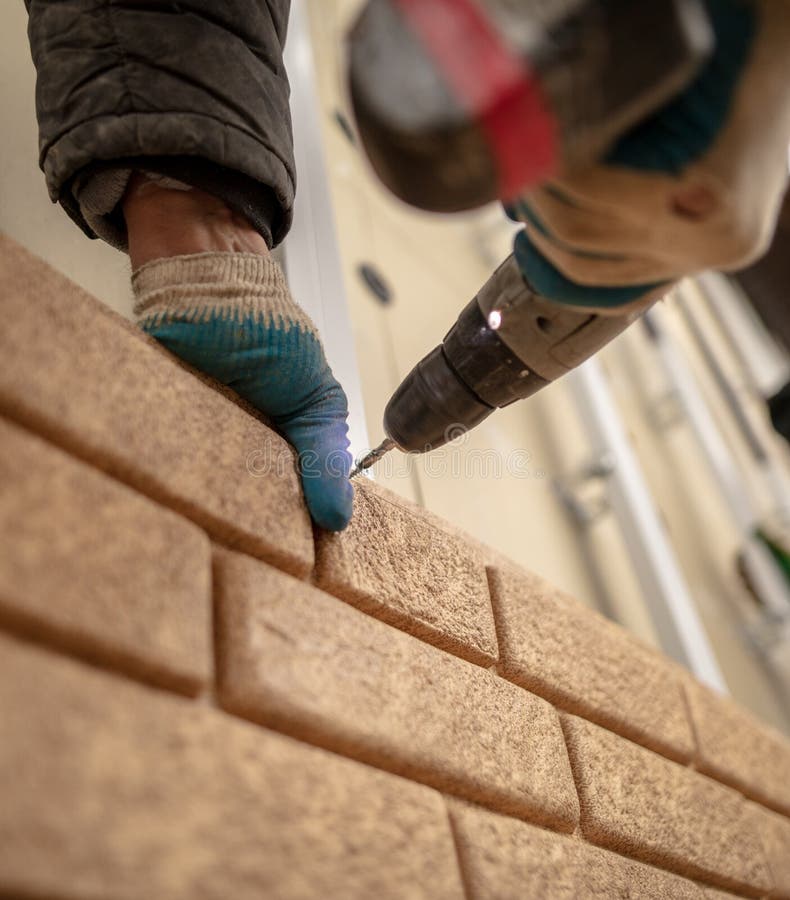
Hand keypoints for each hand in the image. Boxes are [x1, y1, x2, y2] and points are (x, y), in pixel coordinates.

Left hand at [124, 177, 353, 531]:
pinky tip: (175, 501)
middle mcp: (237, 453)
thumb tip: (339, 519)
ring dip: (210, 509)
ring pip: (203, 495)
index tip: (299, 565)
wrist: (209, 278)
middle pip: (245, 509)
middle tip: (257, 553)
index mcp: (281, 449)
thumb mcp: (317, 402)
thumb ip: (326, 458)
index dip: (294, 536)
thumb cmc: (271, 332)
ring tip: (219, 535)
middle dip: (252, 532)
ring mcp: (196, 445)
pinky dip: (167, 481)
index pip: (289, 506)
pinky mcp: (157, 433)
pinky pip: (162, 467)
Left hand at [508, 0, 789, 309]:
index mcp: (714, 194)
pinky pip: (614, 286)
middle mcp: (712, 242)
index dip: (540, 162)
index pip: (586, 189)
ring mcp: (703, 260)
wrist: (787, 60)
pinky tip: (539, 240)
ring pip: (587, 270)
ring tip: (517, 195)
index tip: (513, 137)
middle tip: (504, 163)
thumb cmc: (739, 38)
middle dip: (530, 198)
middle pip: (579, 235)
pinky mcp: (691, 264)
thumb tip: (532, 115)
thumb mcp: (675, 57)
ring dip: (539, 233)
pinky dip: (568, 267)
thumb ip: (612, 102)